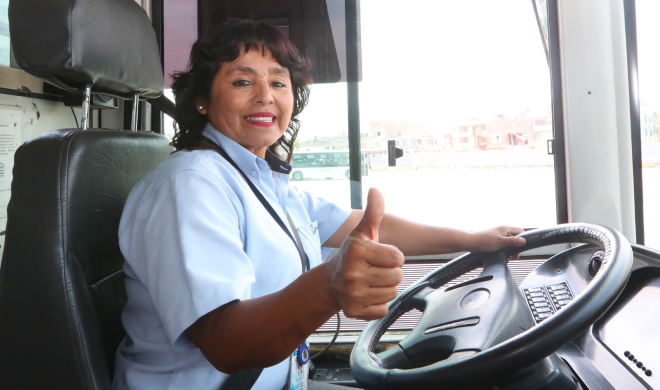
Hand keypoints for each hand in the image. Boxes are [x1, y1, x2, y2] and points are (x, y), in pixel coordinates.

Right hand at [324, 188, 404, 320]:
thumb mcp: (362, 232)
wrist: (330, 282)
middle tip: (375, 269)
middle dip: (390, 272)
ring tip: (371, 281)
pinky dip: (379, 303)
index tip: (379, 256)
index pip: (398, 257)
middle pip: (397, 276)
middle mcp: (353, 273)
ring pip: (392, 292)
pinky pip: (384, 308)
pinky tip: (367, 295)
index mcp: (357, 251)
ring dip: (386, 287)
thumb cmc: (352, 255)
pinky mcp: (355, 311)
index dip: (392, 256)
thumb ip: (373, 212)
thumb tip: (376, 191)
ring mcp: (353, 294)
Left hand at [468, 226, 525, 253]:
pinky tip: (501, 256)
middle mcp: (501, 230)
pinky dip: (503, 251)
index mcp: (505, 228)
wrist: (470, 242)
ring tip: (507, 258)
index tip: (522, 248)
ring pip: (508, 243)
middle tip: (514, 257)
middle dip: (515, 248)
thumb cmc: (483, 241)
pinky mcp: (492, 240)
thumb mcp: (501, 242)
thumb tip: (524, 241)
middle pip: (514, 238)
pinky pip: (501, 245)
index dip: (523, 239)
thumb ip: (513, 241)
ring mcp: (497, 235)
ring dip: (509, 251)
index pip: (519, 231)